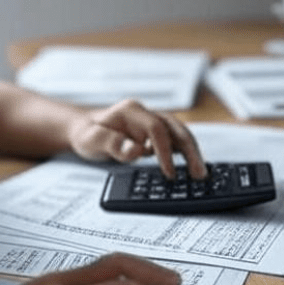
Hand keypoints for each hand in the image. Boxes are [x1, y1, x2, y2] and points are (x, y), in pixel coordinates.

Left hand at [68, 99, 206, 178]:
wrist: (83, 128)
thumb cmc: (86, 133)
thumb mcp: (90, 140)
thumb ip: (111, 143)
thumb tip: (135, 151)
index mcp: (131, 111)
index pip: (156, 128)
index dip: (165, 150)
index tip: (169, 173)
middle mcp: (145, 113)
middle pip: (175, 128)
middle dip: (190, 150)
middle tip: (199, 173)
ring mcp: (151, 121)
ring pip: (179, 133)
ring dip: (191, 151)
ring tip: (200, 173)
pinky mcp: (154, 132)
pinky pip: (174, 140)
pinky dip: (184, 152)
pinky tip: (190, 167)